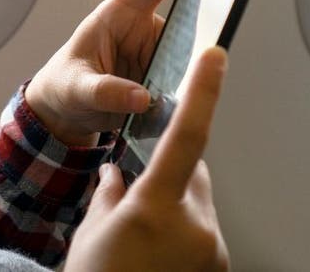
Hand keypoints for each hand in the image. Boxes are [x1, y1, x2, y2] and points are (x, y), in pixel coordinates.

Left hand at [26, 0, 207, 145]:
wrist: (64, 111)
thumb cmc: (64, 86)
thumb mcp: (76, 88)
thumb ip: (105, 92)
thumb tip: (141, 97)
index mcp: (119, 14)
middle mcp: (141, 28)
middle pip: (185, 21)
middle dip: (196, 37)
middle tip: (188, 61)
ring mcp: (154, 50)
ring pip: (188, 55)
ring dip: (183, 76)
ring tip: (158, 97)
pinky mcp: (162, 73)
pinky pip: (183, 78)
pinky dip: (181, 93)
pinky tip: (166, 106)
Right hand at [63, 46, 229, 271]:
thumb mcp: (93, 230)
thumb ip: (113, 192)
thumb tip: (120, 173)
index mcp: (157, 210)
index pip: (187, 138)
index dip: (203, 93)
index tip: (216, 58)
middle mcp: (195, 229)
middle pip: (191, 173)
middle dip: (167, 172)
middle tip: (133, 195)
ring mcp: (211, 252)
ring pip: (196, 203)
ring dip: (173, 206)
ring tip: (140, 237)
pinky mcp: (216, 267)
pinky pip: (200, 231)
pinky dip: (180, 231)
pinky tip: (153, 251)